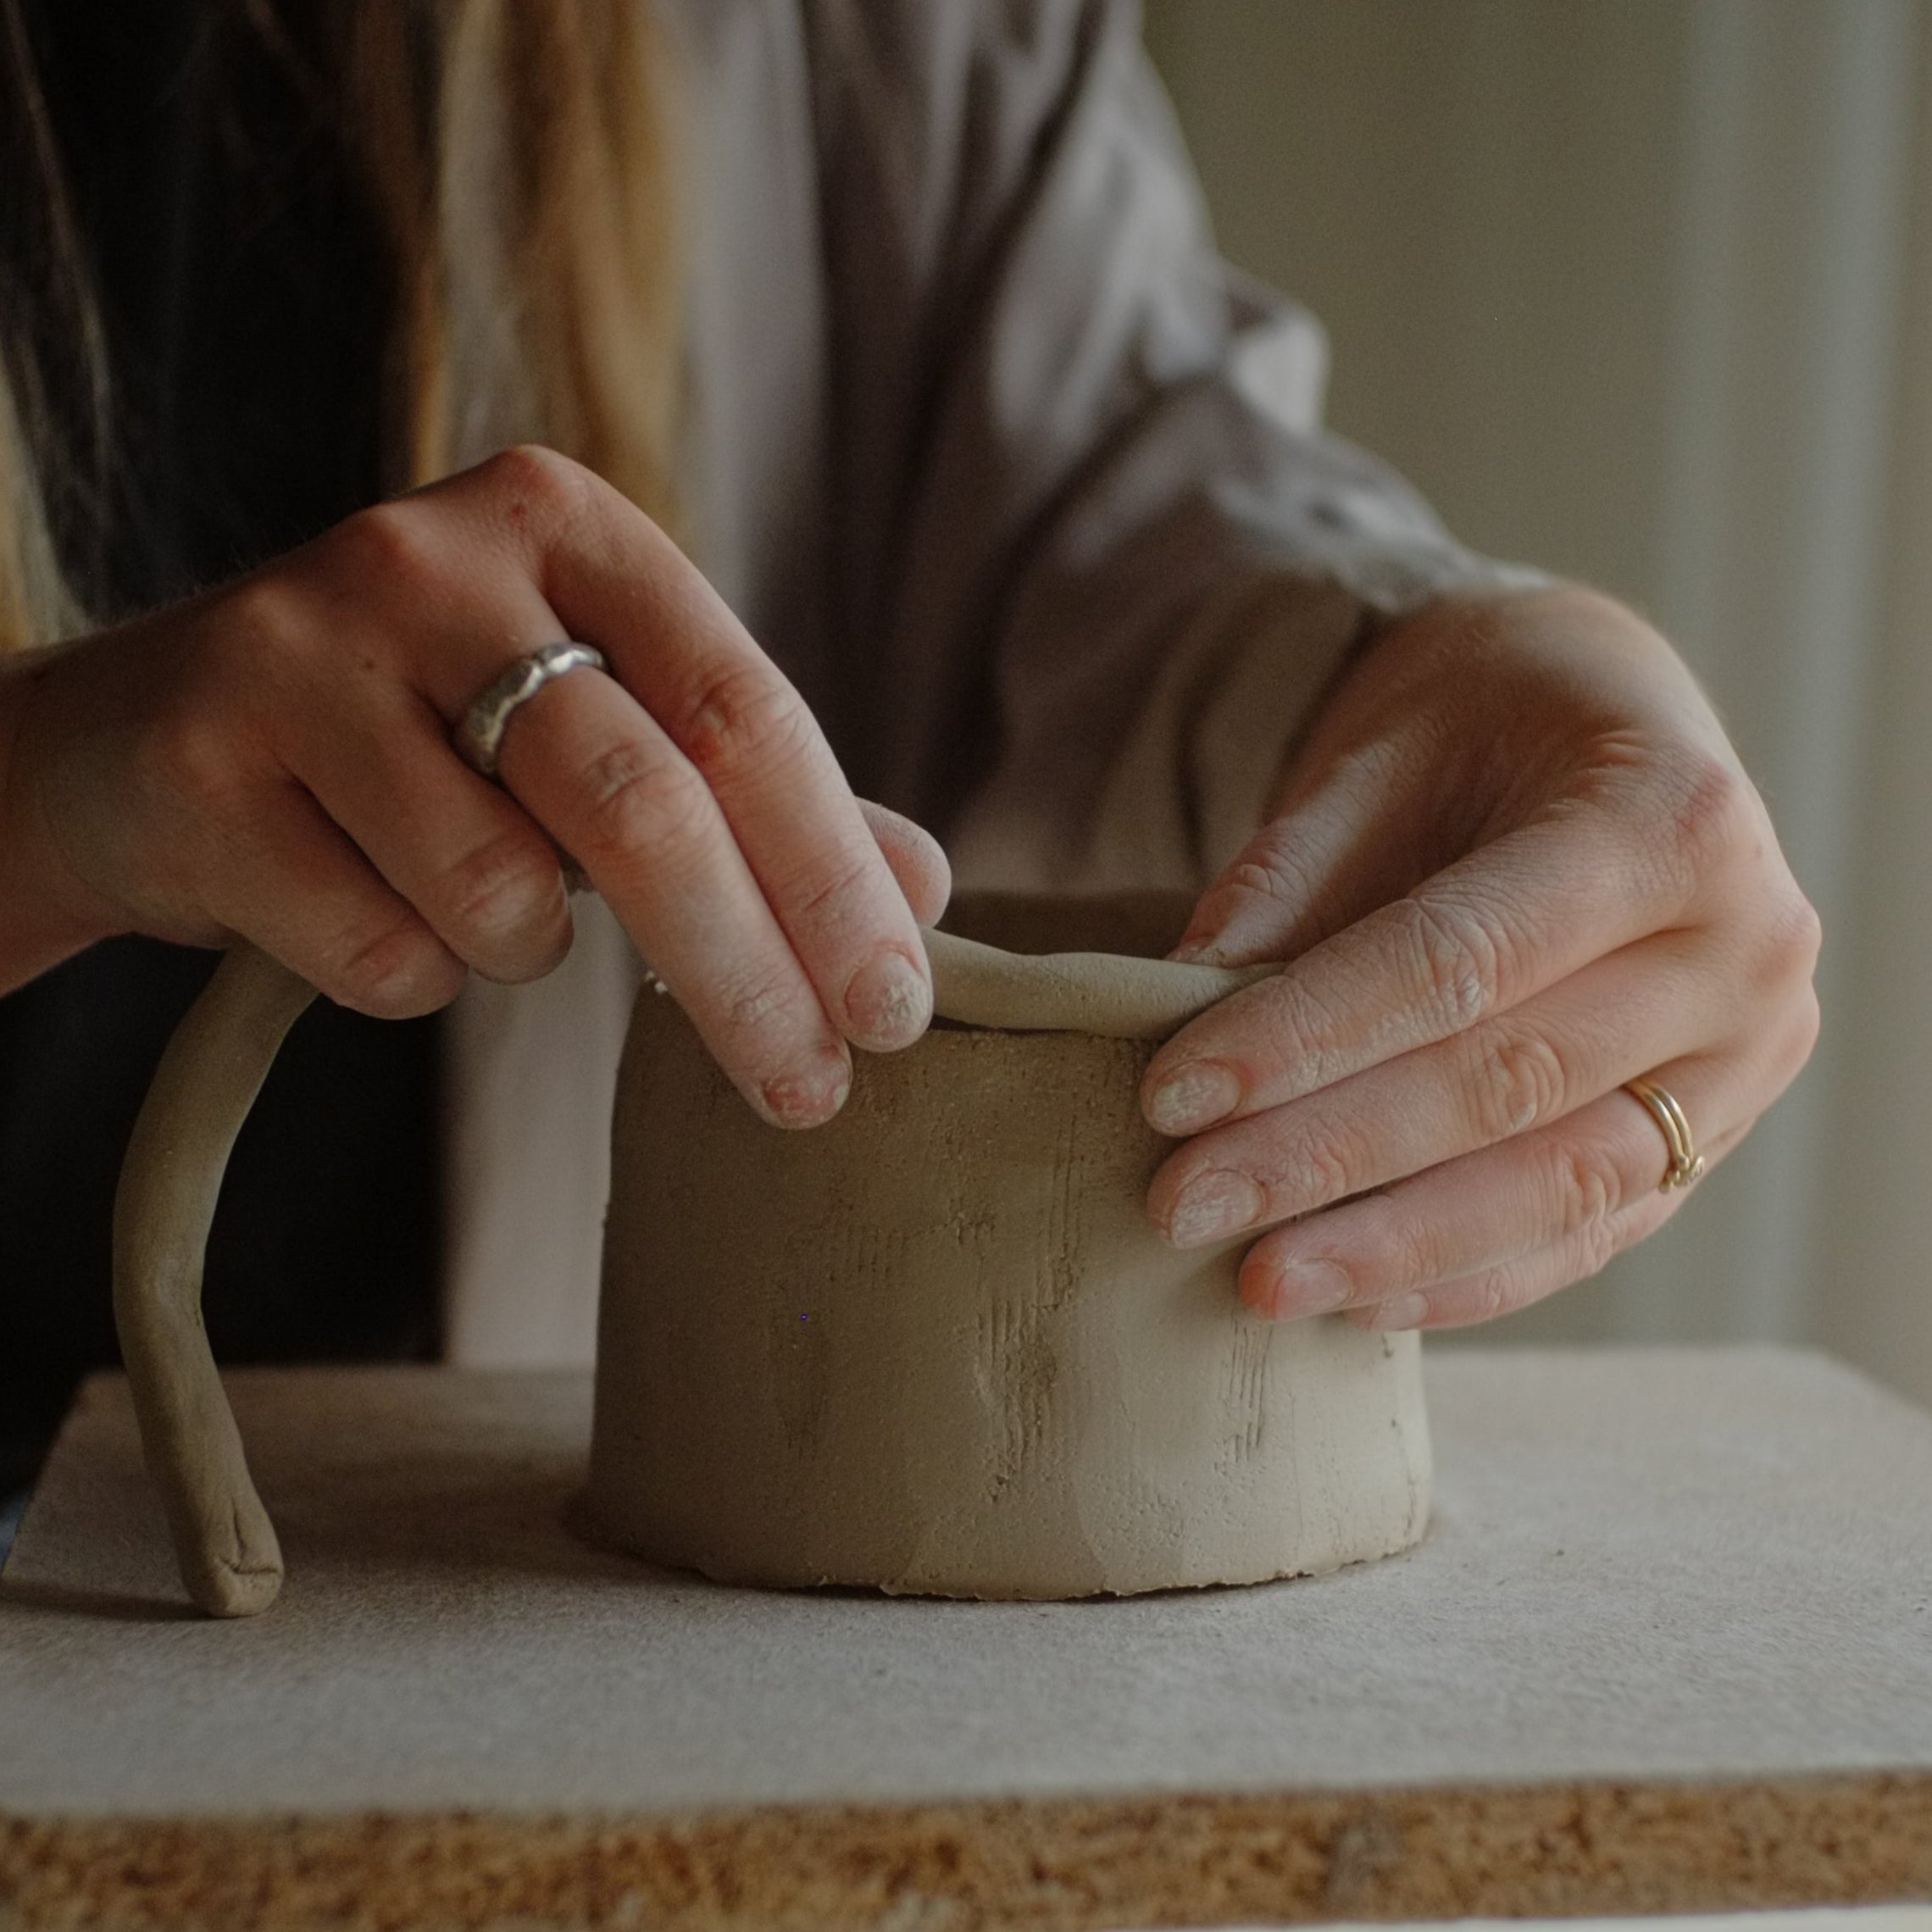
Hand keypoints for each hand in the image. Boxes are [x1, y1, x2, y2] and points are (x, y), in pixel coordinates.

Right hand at [0, 446, 948, 1124]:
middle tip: (812, 1095)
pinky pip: (379, 949)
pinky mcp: (199, 761)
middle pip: (640, 803)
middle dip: (743, 975)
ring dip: (516, 950)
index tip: (898, 1011)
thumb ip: (751, 798)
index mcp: (565, 526)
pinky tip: (352, 898)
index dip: (833, 873)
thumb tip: (925, 888)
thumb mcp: (587, 728)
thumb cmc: (412, 741)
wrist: (130, 748)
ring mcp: (300, 649)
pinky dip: (402, 970)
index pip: (745, 709)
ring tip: (465, 898)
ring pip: (499, 892)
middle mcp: (433, 558)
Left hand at [1139, 585, 1819, 1328]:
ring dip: (1396, 1247)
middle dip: (1328, 1157)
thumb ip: (1291, 873)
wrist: (1604, 727)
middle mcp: (1740, 951)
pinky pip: (1592, 1233)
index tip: (1172, 1093)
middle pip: (1507, 1084)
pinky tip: (1357, 1302)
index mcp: (1668, 822)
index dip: (1307, 1035)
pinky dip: (1469, 1276)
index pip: (1459, 959)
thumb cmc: (1485, 727)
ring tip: (1257, 1285)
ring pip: (1562, 1185)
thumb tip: (1181, 997)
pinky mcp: (1716, 1136)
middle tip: (1183, 1205)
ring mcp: (1745, 1060)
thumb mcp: (1384, 753)